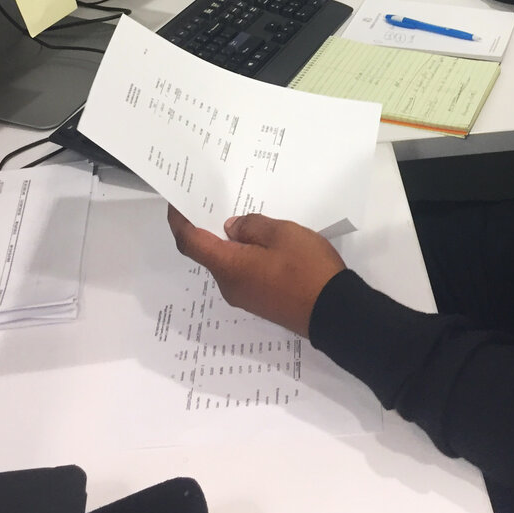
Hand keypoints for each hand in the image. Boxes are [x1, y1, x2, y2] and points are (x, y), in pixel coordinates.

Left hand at [167, 207, 344, 336]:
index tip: (177, 201)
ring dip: (228, 241)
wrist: (335, 313)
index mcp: (228, 266)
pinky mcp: (260, 301)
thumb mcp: (282, 234)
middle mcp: (229, 285)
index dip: (179, 220)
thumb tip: (231, 228)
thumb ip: (252, 226)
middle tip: (214, 199)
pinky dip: (243, 254)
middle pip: (207, 252)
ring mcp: (245, 296)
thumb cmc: (306, 268)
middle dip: (206, 226)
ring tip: (242, 215)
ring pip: (227, 262)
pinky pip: (242, 272)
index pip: (190, 242)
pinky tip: (260, 240)